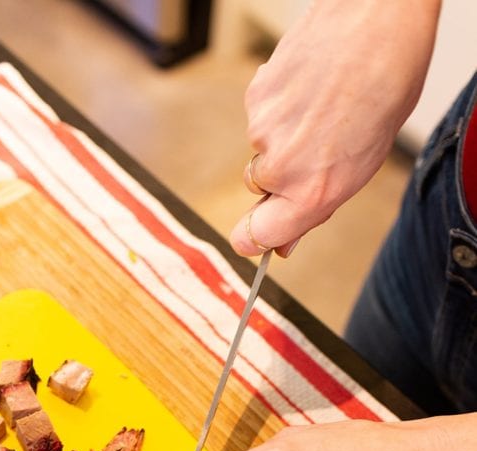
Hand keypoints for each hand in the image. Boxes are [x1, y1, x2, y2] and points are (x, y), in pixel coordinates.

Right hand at [230, 0, 440, 257]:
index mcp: (311, 194)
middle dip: (280, 173)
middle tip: (318, 142)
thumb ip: (317, 204)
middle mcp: (281, 168)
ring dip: (284, 132)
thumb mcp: (362, 164)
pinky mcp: (255, 97)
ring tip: (322, 104)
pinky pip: (261, 113)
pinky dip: (280, 103)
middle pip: (259, 188)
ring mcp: (263, 131)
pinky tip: (309, 84)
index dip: (254, 237)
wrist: (376, 22)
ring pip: (262, 146)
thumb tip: (285, 242)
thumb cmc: (384, 90)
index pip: (253, 237)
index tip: (258, 235)